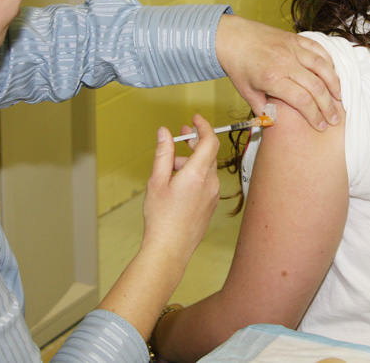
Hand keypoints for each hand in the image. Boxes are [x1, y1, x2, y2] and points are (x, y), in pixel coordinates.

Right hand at [142, 116, 219, 268]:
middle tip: (181, 136)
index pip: (209, 141)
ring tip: (168, 171)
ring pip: (205, 168)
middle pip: (208, 153)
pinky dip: (194, 175)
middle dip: (194, 142)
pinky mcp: (211, 204)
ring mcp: (213, 195)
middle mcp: (210, 183)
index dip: (204, 126)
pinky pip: (206, 181)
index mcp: (197, 174)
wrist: (170, 249)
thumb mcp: (157, 181)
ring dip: (190, 162)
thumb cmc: (161, 218)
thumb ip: (163, 154)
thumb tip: (164, 133)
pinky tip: (176, 185)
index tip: (195, 119)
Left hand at [215, 14, 340, 130]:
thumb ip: (263, 109)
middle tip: (335, 118)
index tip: (321, 125)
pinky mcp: (295, 39)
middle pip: (316, 87)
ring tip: (340, 98)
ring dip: (334, 83)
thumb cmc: (237, 64)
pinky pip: (318, 49)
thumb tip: (276, 122)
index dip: (315, 115)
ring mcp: (292, 48)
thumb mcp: (246, 92)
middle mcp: (285, 63)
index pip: (302, 100)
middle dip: (328, 105)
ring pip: (322, 66)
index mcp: (272, 78)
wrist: (230, 36)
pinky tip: (332, 73)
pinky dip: (328, 61)